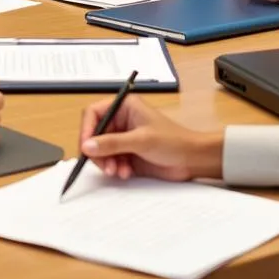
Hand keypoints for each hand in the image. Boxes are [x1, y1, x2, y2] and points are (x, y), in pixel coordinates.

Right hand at [79, 95, 222, 181]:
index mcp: (124, 106)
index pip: (94, 113)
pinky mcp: (128, 153)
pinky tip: (125, 172)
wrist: (192, 159)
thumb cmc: (173, 140)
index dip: (87, 129)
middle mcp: (122, 120)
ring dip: (107, 162)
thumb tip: (88, 145)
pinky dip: (115, 168)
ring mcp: (124, 137)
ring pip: (102, 149)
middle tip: (104, 165)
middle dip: (98, 151)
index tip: (86, 147)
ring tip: (117, 171)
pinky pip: (111, 160)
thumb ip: (112, 143)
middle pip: (95, 134)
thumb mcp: (141, 140)